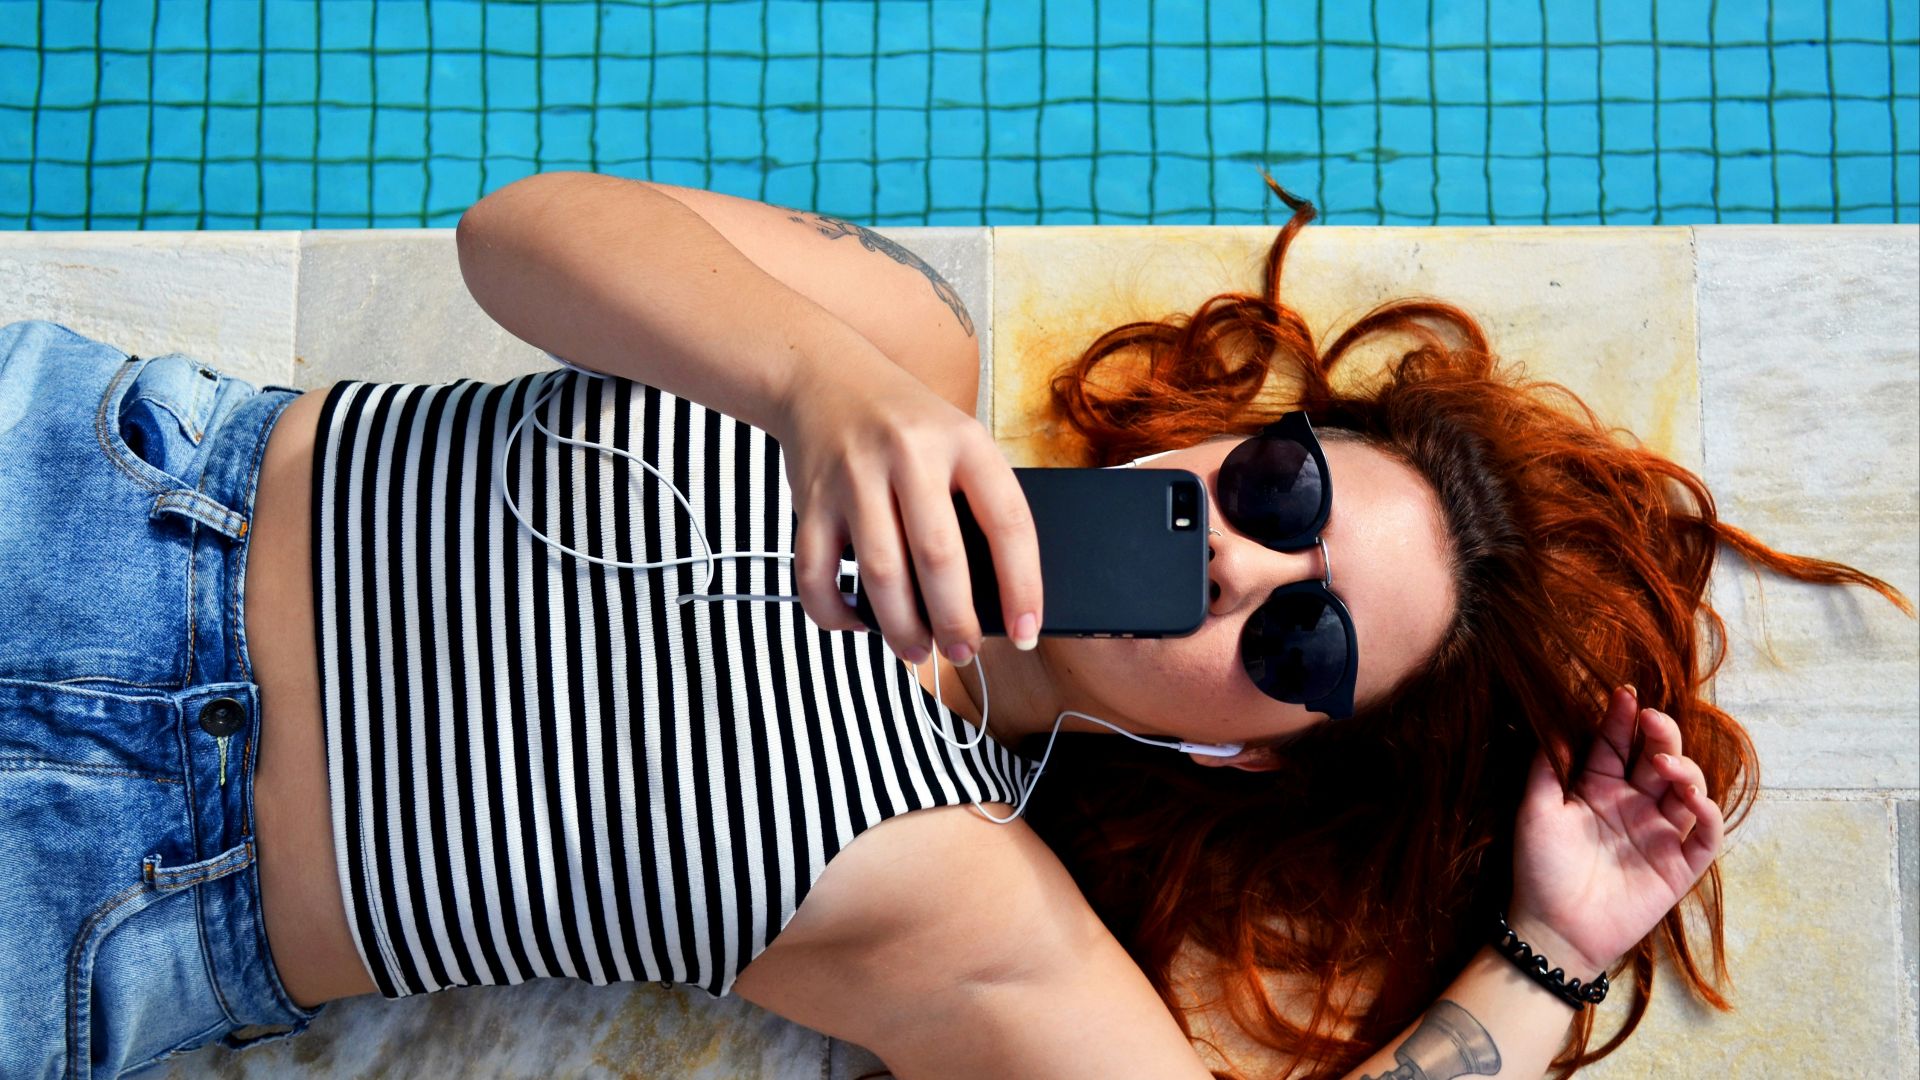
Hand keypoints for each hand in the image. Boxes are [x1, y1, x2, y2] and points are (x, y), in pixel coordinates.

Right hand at [771, 341, 1043, 663]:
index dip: (1023, 586)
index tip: (1026, 632)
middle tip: (965, 653)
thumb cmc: (907, 425)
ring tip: (916, 651)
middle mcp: (910, 455)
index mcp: (964, 442)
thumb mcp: (957, 440)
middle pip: (939, 558)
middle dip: (956, 621)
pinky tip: (857, 621)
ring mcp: (855, 477)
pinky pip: (816, 574)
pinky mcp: (809, 500)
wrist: (823, 376)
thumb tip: (994, 599)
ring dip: (902, 628)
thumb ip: (975, 502)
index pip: (1008, 522)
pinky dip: (835, 612)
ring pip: (881, 574)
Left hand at [1508, 686, 1725, 975]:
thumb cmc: (1539, 868)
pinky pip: (1705, 836)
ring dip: (1685, 770)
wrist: (1551, 929)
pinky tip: (1694, 799)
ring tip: (1664, 764)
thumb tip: (1553, 717)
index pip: (1617, 744)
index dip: (1623, 719)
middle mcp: (1632, 805)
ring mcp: (1658, 834)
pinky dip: (1708, 815)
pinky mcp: (1678, 867)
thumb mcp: (1536, 809)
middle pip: (1658, 759)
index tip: (1624, 695)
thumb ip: (1546, 766)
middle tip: (1652, 720)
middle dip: (1660, 734)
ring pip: (1688, 791)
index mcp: (1598, 788)